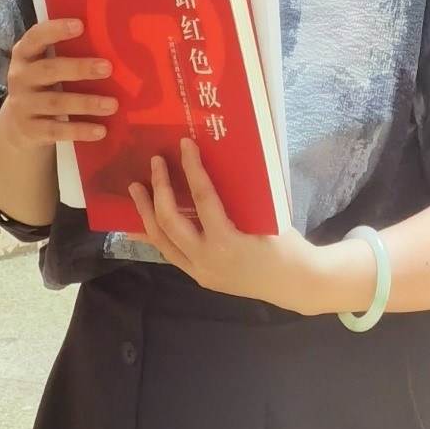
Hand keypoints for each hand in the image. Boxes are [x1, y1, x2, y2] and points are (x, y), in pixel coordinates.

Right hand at [0, 18, 116, 155]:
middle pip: (49, 70)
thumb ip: (65, 52)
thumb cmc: (42, 84)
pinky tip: (100, 130)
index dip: (55, 30)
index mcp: (24, 55)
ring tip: (112, 104)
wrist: (15, 126)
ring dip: (86, 103)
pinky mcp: (30, 130)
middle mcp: (20, 78)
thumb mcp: (44, 65)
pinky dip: (79, 130)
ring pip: (56, 102)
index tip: (80, 25)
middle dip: (79, 68)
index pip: (35, 37)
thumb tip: (110, 39)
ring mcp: (23, 105)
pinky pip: (56, 130)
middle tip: (108, 68)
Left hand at [129, 139, 329, 314]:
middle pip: (170, 222)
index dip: (192, 169)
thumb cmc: (286, 244)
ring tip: (135, 189)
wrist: (294, 283)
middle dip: (159, 189)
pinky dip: (153, 237)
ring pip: (162, 241)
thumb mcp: (266, 215)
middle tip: (155, 162)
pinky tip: (137, 228)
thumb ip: (240, 196)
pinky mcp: (199, 276)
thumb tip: (220, 162)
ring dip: (145, 214)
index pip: (202, 198)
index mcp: (227, 242)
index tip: (184, 145)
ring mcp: (200, 271)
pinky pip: (170, 254)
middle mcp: (206, 260)